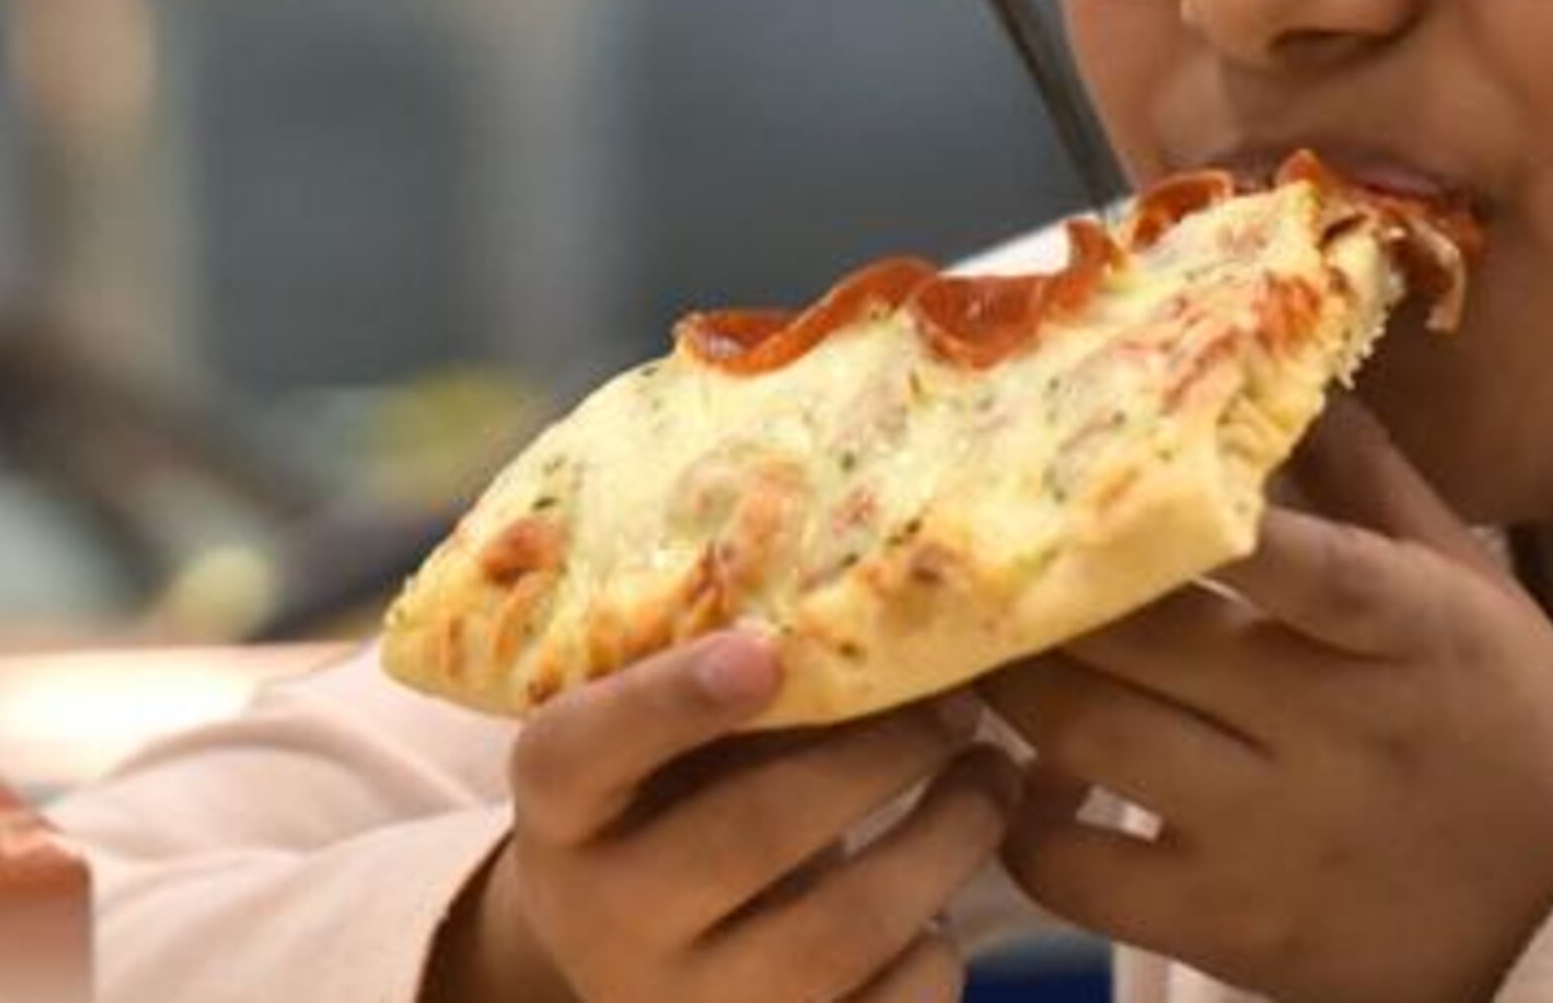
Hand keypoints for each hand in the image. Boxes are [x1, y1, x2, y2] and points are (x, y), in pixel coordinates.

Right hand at [429, 630, 1017, 1002]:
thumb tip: (888, 590)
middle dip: (881, 755)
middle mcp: (603, 918)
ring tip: (993, 777)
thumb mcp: (659, 743)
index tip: (766, 647)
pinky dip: (938, 947)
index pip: (584, 749)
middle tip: (960, 703)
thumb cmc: (676, 803)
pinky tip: (946, 897)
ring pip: (841, 928)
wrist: (643, 961)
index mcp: (559, 807)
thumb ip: (733, 677)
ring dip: (946, 838)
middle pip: (751, 832)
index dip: (672, 699)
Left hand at [980, 400, 1552, 1002]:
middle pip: (1149, 636)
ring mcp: (1273, 839)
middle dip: (1049, 579)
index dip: (1218, 518)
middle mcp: (1334, 732)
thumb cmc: (1512, 720)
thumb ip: (1370, 480)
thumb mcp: (1468, 587)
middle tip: (985, 536)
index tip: (1123, 460)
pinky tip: (1016, 775)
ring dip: (1012, 679)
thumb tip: (1284, 361)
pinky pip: (1080, 875)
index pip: (1315, 564)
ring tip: (981, 637)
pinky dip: (1024, 822)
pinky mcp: (1228, 931)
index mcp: (1412, 631)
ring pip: (1091, 736)